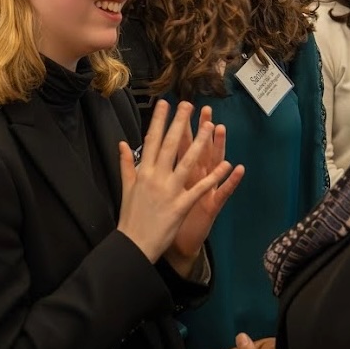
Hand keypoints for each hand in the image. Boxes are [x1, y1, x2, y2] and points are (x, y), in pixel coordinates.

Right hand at [117, 100, 232, 262]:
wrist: (133, 245)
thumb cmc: (130, 216)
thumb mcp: (126, 187)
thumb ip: (126, 164)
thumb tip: (122, 144)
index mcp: (143, 172)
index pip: (151, 140)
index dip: (158, 121)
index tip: (164, 103)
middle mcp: (156, 177)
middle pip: (170, 145)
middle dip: (180, 123)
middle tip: (189, 104)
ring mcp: (169, 191)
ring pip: (187, 162)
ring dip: (200, 143)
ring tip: (210, 126)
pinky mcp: (181, 206)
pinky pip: (200, 188)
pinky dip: (215, 177)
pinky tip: (228, 165)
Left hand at [166, 105, 244, 275]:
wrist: (177, 247)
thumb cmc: (167, 220)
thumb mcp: (159, 192)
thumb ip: (150, 171)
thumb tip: (140, 152)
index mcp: (179, 175)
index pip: (179, 147)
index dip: (179, 128)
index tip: (179, 107)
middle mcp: (194, 179)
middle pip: (198, 150)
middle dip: (199, 129)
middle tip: (205, 110)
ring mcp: (204, 191)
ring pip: (212, 166)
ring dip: (217, 147)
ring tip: (221, 129)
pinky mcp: (211, 206)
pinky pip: (223, 192)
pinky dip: (230, 181)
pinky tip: (237, 168)